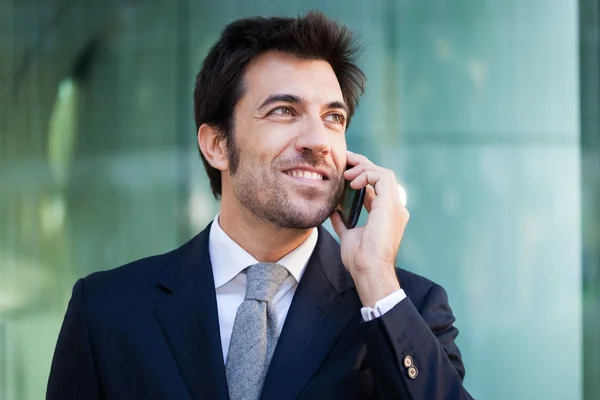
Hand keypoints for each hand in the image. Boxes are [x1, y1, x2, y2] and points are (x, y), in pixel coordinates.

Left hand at [330, 151, 408, 307]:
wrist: (368, 271)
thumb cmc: (360, 259)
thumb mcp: (348, 235)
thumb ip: (343, 221)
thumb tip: (333, 210)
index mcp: (386, 214)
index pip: (376, 186)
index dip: (361, 175)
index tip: (344, 170)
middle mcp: (394, 208)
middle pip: (381, 175)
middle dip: (362, 164)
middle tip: (344, 159)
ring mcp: (394, 206)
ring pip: (383, 173)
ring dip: (363, 167)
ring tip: (346, 173)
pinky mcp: (390, 205)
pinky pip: (382, 177)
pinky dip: (366, 174)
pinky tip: (352, 182)